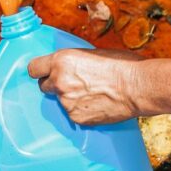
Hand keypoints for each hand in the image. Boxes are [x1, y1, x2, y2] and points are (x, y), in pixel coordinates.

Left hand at [28, 49, 143, 124]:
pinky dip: (82, 111)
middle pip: (44, 87)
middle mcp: (59, 82)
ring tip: (94, 95)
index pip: (34, 69)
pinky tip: (98, 105)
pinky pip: (73, 114)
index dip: (40, 71)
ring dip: (72, 99)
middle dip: (55, 86)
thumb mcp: (92, 53)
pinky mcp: (76, 117)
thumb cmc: (122, 66)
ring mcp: (67, 102)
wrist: (137, 87)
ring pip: (61, 102)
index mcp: (61, 61)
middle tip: (72, 85)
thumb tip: (69, 67)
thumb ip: (74, 62)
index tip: (45, 73)